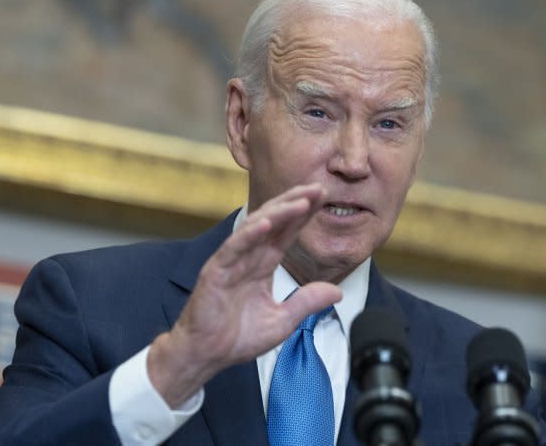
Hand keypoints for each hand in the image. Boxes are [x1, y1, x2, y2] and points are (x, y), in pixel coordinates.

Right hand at [147, 184, 341, 406]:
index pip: (287, 232)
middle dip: (295, 203)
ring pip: (256, 229)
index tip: (323, 197)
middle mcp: (248, 257)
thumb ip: (307, 302)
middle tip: (318, 188)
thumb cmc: (237, 338)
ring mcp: (231, 262)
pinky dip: (249, 235)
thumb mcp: (283, 320)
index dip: (304, 214)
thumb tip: (339, 292)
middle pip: (274, 222)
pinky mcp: (215, 272)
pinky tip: (266, 224)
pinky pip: (233, 249)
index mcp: (263, 264)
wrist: (206, 356)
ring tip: (300, 200)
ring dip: (278, 213)